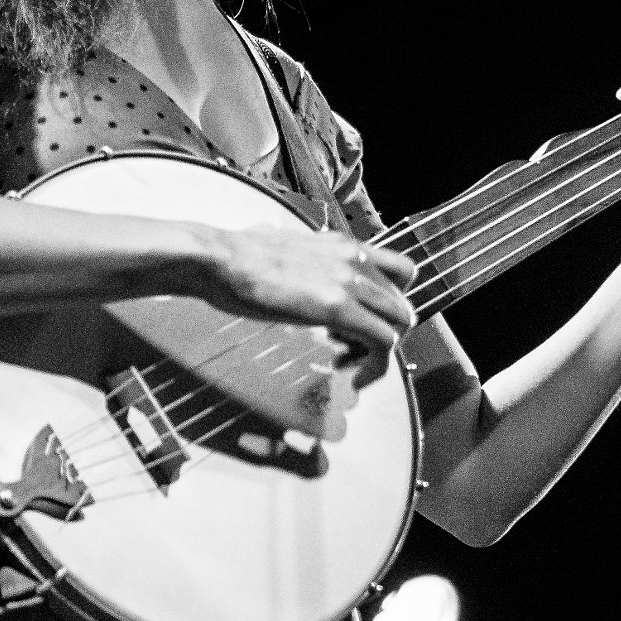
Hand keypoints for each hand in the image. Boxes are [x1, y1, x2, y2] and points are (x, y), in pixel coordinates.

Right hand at [193, 225, 416, 383]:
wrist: (219, 259)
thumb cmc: (238, 256)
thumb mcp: (285, 248)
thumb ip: (301, 256)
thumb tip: (285, 256)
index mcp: (343, 245)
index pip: (400, 270)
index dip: (393, 301)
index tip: (371, 321)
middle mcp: (354, 259)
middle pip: (401, 302)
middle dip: (385, 332)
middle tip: (355, 350)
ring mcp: (349, 282)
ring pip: (399, 323)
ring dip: (381, 352)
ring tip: (349, 365)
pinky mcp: (337, 308)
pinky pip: (382, 342)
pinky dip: (375, 366)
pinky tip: (352, 376)